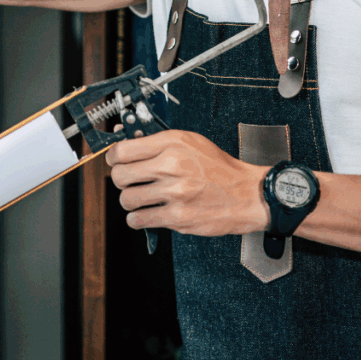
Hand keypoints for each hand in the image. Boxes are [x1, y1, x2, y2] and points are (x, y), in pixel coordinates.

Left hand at [105, 129, 269, 235]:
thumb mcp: (189, 142)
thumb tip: (124, 139)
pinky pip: (139, 219)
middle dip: (120, 180)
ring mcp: (174, 193)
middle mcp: (171, 166)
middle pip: (120, 176)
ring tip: (140, 198)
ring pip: (127, 199)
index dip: (113, 157)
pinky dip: (137, 218)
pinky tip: (146, 213)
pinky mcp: (178, 217)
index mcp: (172, 143)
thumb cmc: (218, 168)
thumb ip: (157, 142)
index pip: (123, 150)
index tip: (116, 161)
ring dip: (130, 201)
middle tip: (129, 181)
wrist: (247, 194)